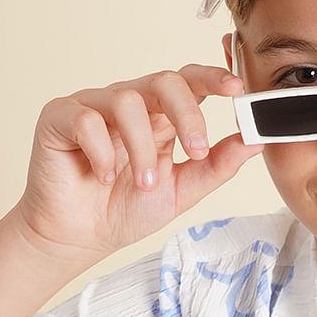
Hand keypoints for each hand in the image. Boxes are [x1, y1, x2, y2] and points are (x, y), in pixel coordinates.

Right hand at [12, 66, 264, 260]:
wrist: (79, 238)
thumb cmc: (125, 210)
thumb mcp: (182, 191)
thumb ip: (217, 166)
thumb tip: (256, 141)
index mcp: (160, 117)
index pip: (188, 82)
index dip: (213, 78)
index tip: (237, 90)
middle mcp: (129, 103)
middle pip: (163, 81)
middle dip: (187, 114)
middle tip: (197, 152)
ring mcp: (93, 106)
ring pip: (127, 101)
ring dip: (143, 148)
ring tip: (145, 184)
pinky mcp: (60, 117)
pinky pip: (86, 119)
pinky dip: (102, 151)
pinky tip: (104, 177)